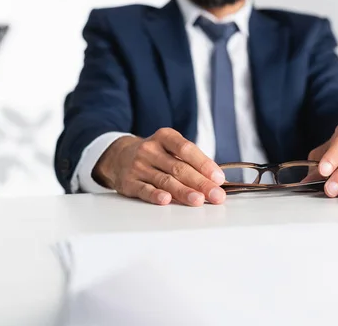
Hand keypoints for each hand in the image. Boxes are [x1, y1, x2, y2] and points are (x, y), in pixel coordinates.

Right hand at [93, 128, 226, 205]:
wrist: (119, 156)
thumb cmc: (155, 155)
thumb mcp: (170, 148)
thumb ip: (190, 161)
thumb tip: (215, 181)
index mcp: (165, 136)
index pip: (186, 149)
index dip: (204, 163)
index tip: (219, 178)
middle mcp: (150, 149)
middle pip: (179, 168)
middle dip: (200, 183)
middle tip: (216, 195)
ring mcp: (138, 165)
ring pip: (165, 180)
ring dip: (184, 192)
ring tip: (199, 200)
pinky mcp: (128, 182)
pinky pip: (144, 189)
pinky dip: (155, 195)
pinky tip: (166, 200)